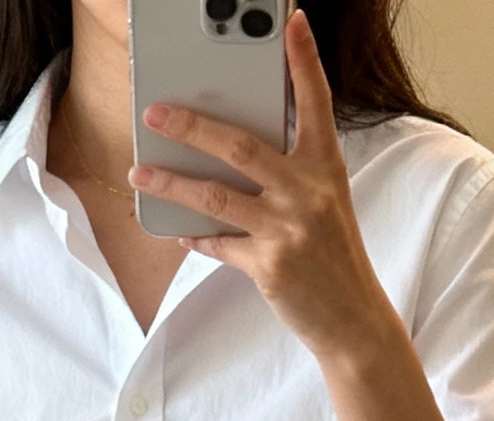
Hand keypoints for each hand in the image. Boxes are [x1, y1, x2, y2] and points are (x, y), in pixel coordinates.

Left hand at [130, 11, 394, 364]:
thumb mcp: (325, 201)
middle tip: (154, 113)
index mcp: (326, 166)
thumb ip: (290, 170)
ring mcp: (287, 229)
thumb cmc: (333, 254)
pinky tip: (176, 229)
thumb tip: (233, 149)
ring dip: (171, 184)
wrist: (352, 318)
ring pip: (215, 196)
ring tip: (141, 174)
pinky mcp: (269, 266)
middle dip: (191, 127)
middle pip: (239, 145)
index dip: (303, 60)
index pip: (315, 101)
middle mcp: (308, 191)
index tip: (291, 21)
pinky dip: (195, 237)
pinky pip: (219, 245)